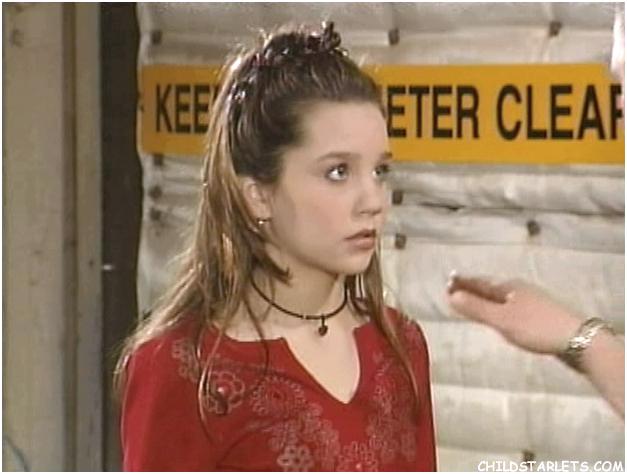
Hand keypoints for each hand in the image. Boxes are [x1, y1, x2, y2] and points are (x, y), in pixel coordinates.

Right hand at [446, 273, 581, 354]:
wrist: (578, 339)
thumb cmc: (536, 328)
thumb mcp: (502, 320)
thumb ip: (477, 309)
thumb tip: (452, 296)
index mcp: (508, 287)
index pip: (479, 282)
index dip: (463, 283)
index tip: (447, 281)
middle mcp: (519, 290)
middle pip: (490, 287)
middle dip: (472, 288)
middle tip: (455, 289)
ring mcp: (531, 301)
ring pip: (501, 297)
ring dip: (485, 298)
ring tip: (473, 301)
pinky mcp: (539, 315)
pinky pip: (510, 306)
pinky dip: (498, 308)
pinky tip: (500, 316)